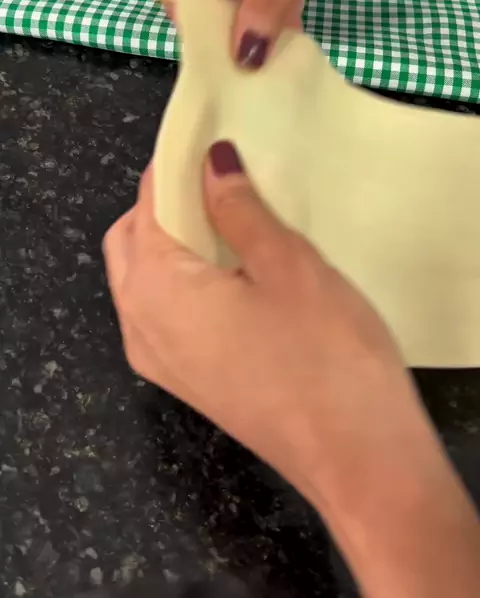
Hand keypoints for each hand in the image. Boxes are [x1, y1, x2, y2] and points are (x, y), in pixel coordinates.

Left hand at [103, 140, 411, 490]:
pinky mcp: (186, 381)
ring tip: (230, 217)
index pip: (146, 206)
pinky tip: (232, 268)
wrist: (357, 459)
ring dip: (174, 241)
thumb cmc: (325, 356)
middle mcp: (138, 327)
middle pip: (130, 242)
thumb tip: (211, 162)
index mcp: (154, 290)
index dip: (172, 166)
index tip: (205, 140)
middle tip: (219, 178)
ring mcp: (159, 361)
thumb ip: (239, 208)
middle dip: (165, 203)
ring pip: (143, 279)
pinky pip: (164, 313)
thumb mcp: (285, 264)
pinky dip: (183, 279)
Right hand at [155, 0, 432, 66]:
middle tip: (235, 77)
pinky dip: (279, 26)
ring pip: (244, 3)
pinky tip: (284, 58)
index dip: (186, 14)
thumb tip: (242, 59)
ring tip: (258, 77)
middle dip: (220, 31)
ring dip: (252, 34)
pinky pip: (275, 2)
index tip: (206, 56)